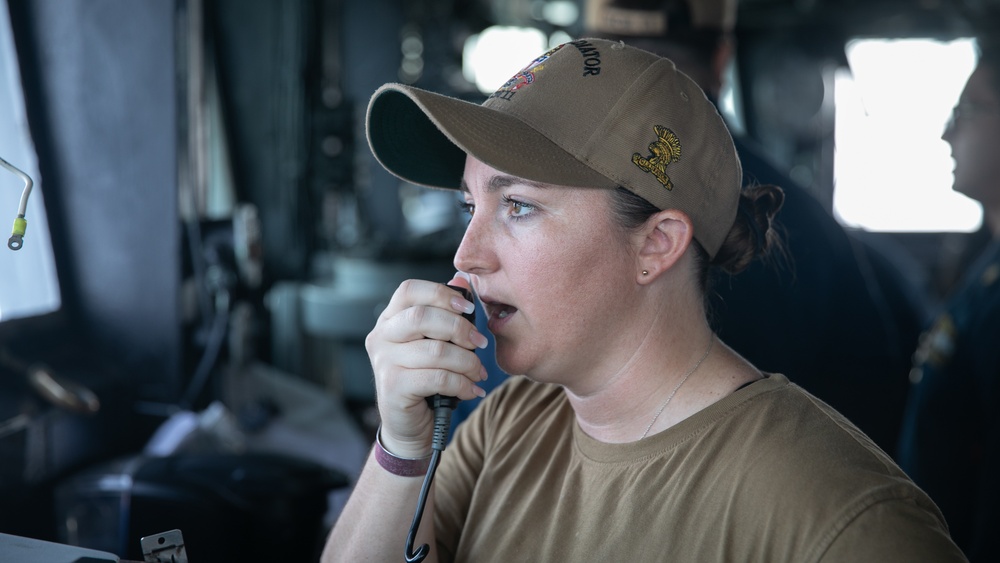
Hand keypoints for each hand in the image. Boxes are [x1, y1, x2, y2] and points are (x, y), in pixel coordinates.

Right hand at [367, 275, 487, 457]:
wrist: (409, 425)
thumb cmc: (426, 378)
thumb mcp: (436, 343)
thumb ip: (446, 313)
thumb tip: (462, 281)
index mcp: (390, 318)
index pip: (409, 290)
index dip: (441, 294)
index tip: (468, 308)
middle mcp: (381, 336)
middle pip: (422, 318)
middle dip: (460, 329)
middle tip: (480, 343)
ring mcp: (383, 362)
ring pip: (435, 351)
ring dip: (467, 362)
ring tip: (479, 372)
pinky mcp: (392, 387)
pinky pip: (437, 378)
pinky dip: (462, 383)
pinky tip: (472, 389)